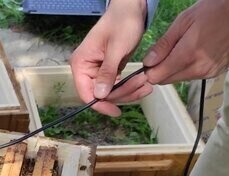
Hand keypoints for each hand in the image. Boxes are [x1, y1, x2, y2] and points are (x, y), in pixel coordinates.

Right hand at [71, 0, 152, 115]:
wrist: (130, 10)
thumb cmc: (122, 23)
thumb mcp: (116, 48)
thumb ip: (107, 73)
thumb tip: (99, 95)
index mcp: (81, 64)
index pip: (86, 93)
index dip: (100, 104)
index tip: (116, 111)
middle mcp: (86, 69)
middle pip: (100, 94)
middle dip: (122, 94)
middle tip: (144, 87)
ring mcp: (97, 70)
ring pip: (110, 92)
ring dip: (129, 91)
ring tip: (148, 85)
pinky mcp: (109, 70)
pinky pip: (117, 85)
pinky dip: (130, 86)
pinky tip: (143, 83)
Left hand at [143, 0, 228, 84]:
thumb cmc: (216, 10)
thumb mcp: (184, 21)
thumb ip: (165, 44)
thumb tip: (148, 62)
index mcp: (188, 56)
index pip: (157, 77)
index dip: (149, 70)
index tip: (151, 59)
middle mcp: (199, 69)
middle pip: (167, 80)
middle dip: (161, 70)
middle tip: (165, 51)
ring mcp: (210, 72)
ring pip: (181, 78)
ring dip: (175, 68)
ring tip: (182, 47)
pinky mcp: (218, 72)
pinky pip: (195, 75)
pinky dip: (189, 67)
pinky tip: (196, 51)